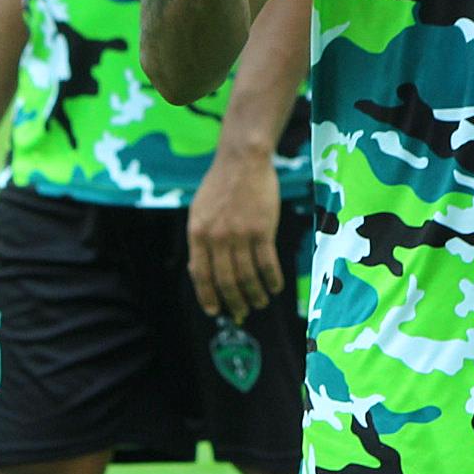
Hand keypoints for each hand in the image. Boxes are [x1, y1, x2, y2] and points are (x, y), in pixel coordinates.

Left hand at [188, 147, 283, 321]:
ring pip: (247, 276)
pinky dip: (272, 280)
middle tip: (242, 312)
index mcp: (197, 234)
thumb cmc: (221, 186)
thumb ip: (199, 240)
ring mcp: (240, 234)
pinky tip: (275, 288)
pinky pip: (267, 263)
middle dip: (234, 302)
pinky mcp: (262, 229)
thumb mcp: (199, 211)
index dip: (207, 296)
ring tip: (260, 303)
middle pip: (225, 281)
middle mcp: (217, 237)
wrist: (243, 160)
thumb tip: (199, 271)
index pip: (200, 275)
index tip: (215, 311)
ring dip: (255, 294)